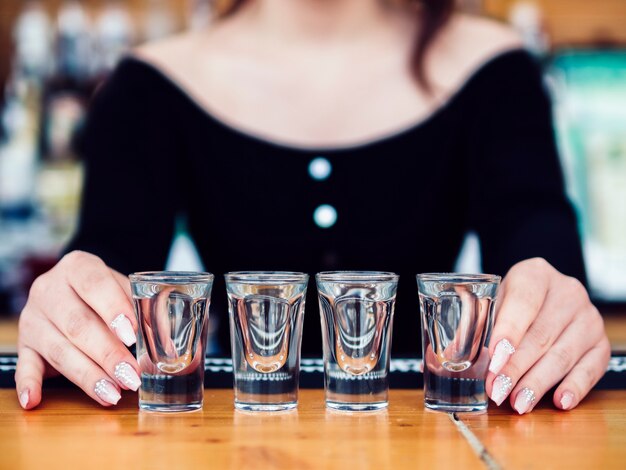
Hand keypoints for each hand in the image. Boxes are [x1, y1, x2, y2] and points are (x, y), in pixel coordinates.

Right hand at [15, 251, 139, 408]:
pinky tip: (35, 401)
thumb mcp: (125, 288)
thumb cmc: (106, 292)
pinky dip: (29, 385)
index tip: (131, 335)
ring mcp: (33, 318)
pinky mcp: (25, 344)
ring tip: (114, 394)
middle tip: (132, 376)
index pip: (94, 285)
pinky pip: (24, 366)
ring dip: (88, 376)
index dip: (113, 310)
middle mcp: (48, 290)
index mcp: (77, 267)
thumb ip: (143, 308)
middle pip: (78, 325)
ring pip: (59, 350)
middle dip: (108, 354)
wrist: (73, 289)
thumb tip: (166, 344)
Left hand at [486, 258, 609, 413]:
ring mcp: (587, 317)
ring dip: (537, 383)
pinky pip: (591, 368)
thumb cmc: (514, 303)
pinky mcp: (600, 342)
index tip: (493, 360)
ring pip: (562, 355)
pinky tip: (559, 401)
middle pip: (540, 335)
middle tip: (496, 390)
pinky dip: (574, 387)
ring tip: (517, 402)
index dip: (507, 333)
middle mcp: (567, 291)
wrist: (547, 296)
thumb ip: (475, 326)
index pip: (523, 303)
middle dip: (515, 367)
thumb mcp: (494, 303)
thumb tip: (450, 357)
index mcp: (535, 274)